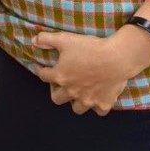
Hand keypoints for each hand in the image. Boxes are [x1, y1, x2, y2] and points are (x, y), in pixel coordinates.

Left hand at [33, 29, 149, 115]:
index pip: (43, 76)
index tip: (41, 67)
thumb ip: (46, 39)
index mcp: (60, 77)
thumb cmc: (90, 48)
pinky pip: (98, 111)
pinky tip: (98, 97)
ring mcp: (88, 100)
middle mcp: (71, 92)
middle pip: (57, 98)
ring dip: (75, 101)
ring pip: (76, 108)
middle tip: (61, 83)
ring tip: (78, 92)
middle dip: (56, 91)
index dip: (40, 70)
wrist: (116, 58)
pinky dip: (97, 105)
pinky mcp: (103, 104)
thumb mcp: (65, 39)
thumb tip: (33, 41)